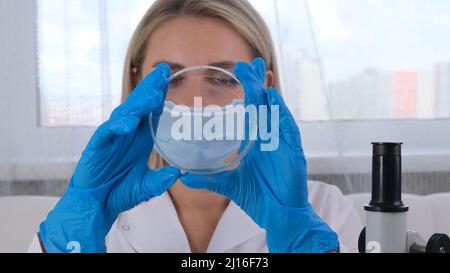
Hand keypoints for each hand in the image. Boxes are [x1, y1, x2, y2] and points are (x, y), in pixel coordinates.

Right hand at [39, 64, 180, 252]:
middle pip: (140, 106)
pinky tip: (127, 125)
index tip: (170, 79)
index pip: (152, 113)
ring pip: (125, 115)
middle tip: (163, 72)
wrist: (97, 205)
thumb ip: (160, 181)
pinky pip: (107, 132)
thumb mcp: (146, 187)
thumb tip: (177, 172)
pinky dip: (116, 127)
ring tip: (152, 95)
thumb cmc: (120, 192)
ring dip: (138, 104)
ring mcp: (112, 138)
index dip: (160, 96)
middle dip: (151, 89)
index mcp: (141, 139)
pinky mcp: (98, 146)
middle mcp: (127, 134)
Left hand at [181, 58, 338, 252]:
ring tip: (258, 72)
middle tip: (249, 63)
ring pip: (274, 111)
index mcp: (256, 140)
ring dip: (266, 91)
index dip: (247, 90)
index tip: (238, 72)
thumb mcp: (230, 183)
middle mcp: (269, 137)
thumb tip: (184, 176)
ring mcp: (282, 142)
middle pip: (263, 104)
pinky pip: (287, 126)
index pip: (251, 109)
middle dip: (256, 82)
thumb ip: (209, 179)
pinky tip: (271, 97)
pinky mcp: (293, 150)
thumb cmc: (259, 197)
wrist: (279, 214)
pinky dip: (280, 112)